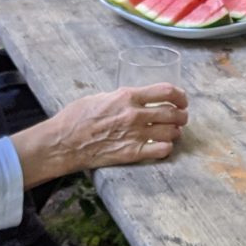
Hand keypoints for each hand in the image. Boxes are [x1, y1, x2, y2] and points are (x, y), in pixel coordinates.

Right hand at [15, 86, 189, 184]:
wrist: (63, 142)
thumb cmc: (76, 118)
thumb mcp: (100, 97)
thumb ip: (120, 97)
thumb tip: (134, 98)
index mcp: (127, 96)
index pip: (166, 91)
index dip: (180, 95)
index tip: (182, 100)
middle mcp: (135, 115)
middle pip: (173, 113)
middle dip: (181, 115)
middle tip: (181, 117)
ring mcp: (135, 135)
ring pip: (171, 132)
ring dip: (176, 132)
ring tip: (173, 132)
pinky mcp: (132, 154)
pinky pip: (161, 150)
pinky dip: (167, 148)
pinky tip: (163, 146)